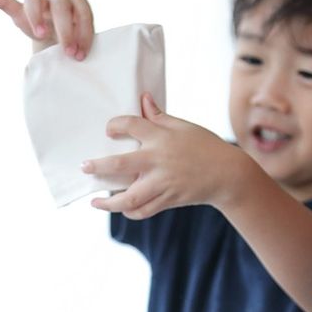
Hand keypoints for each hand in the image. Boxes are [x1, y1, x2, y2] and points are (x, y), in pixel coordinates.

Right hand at [0, 0, 93, 58]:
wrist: (57, 42)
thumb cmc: (74, 42)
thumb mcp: (82, 43)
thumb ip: (81, 44)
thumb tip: (79, 58)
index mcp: (76, 2)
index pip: (82, 11)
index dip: (83, 32)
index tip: (80, 53)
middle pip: (60, 4)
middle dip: (65, 29)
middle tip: (68, 52)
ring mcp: (39, 2)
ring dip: (36, 16)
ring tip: (40, 35)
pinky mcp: (21, 9)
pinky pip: (7, 2)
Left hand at [82, 93, 248, 217]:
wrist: (227, 175)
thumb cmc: (205, 146)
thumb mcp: (184, 127)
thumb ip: (160, 117)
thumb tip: (143, 99)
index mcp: (161, 137)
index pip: (131, 125)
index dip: (115, 125)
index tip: (108, 129)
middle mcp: (158, 161)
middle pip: (120, 166)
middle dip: (98, 167)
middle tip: (84, 167)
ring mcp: (162, 183)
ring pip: (129, 198)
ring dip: (109, 203)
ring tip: (95, 203)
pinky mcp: (168, 199)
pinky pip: (144, 210)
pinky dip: (130, 212)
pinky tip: (121, 209)